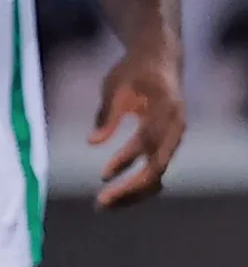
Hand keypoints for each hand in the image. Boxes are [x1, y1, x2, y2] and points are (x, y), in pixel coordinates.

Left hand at [92, 47, 184, 208]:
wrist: (160, 60)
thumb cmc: (133, 71)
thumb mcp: (115, 86)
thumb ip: (107, 114)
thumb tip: (91, 142)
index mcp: (164, 110)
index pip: (146, 142)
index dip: (125, 160)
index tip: (102, 175)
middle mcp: (175, 129)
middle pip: (157, 168)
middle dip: (130, 189)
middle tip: (101, 203)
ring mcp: (175, 139)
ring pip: (158, 175)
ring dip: (133, 193)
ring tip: (104, 205)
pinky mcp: (169, 145)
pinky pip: (157, 170)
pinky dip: (139, 185)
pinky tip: (117, 196)